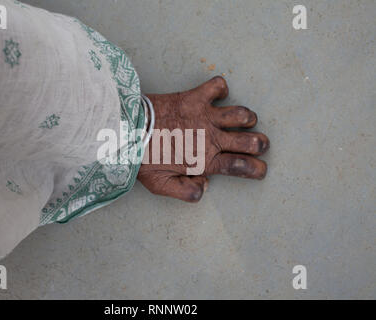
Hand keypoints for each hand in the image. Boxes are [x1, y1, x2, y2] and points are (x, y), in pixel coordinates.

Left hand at [138, 76, 269, 201]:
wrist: (127, 129)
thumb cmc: (142, 158)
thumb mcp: (161, 185)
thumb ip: (186, 192)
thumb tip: (205, 187)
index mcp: (205, 160)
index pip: (241, 166)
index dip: (256, 169)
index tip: (260, 170)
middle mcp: (211, 136)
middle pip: (250, 140)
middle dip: (260, 144)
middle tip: (259, 144)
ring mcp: (205, 115)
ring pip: (241, 114)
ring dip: (246, 118)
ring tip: (244, 122)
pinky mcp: (195, 97)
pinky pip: (218, 86)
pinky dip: (221, 89)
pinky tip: (217, 96)